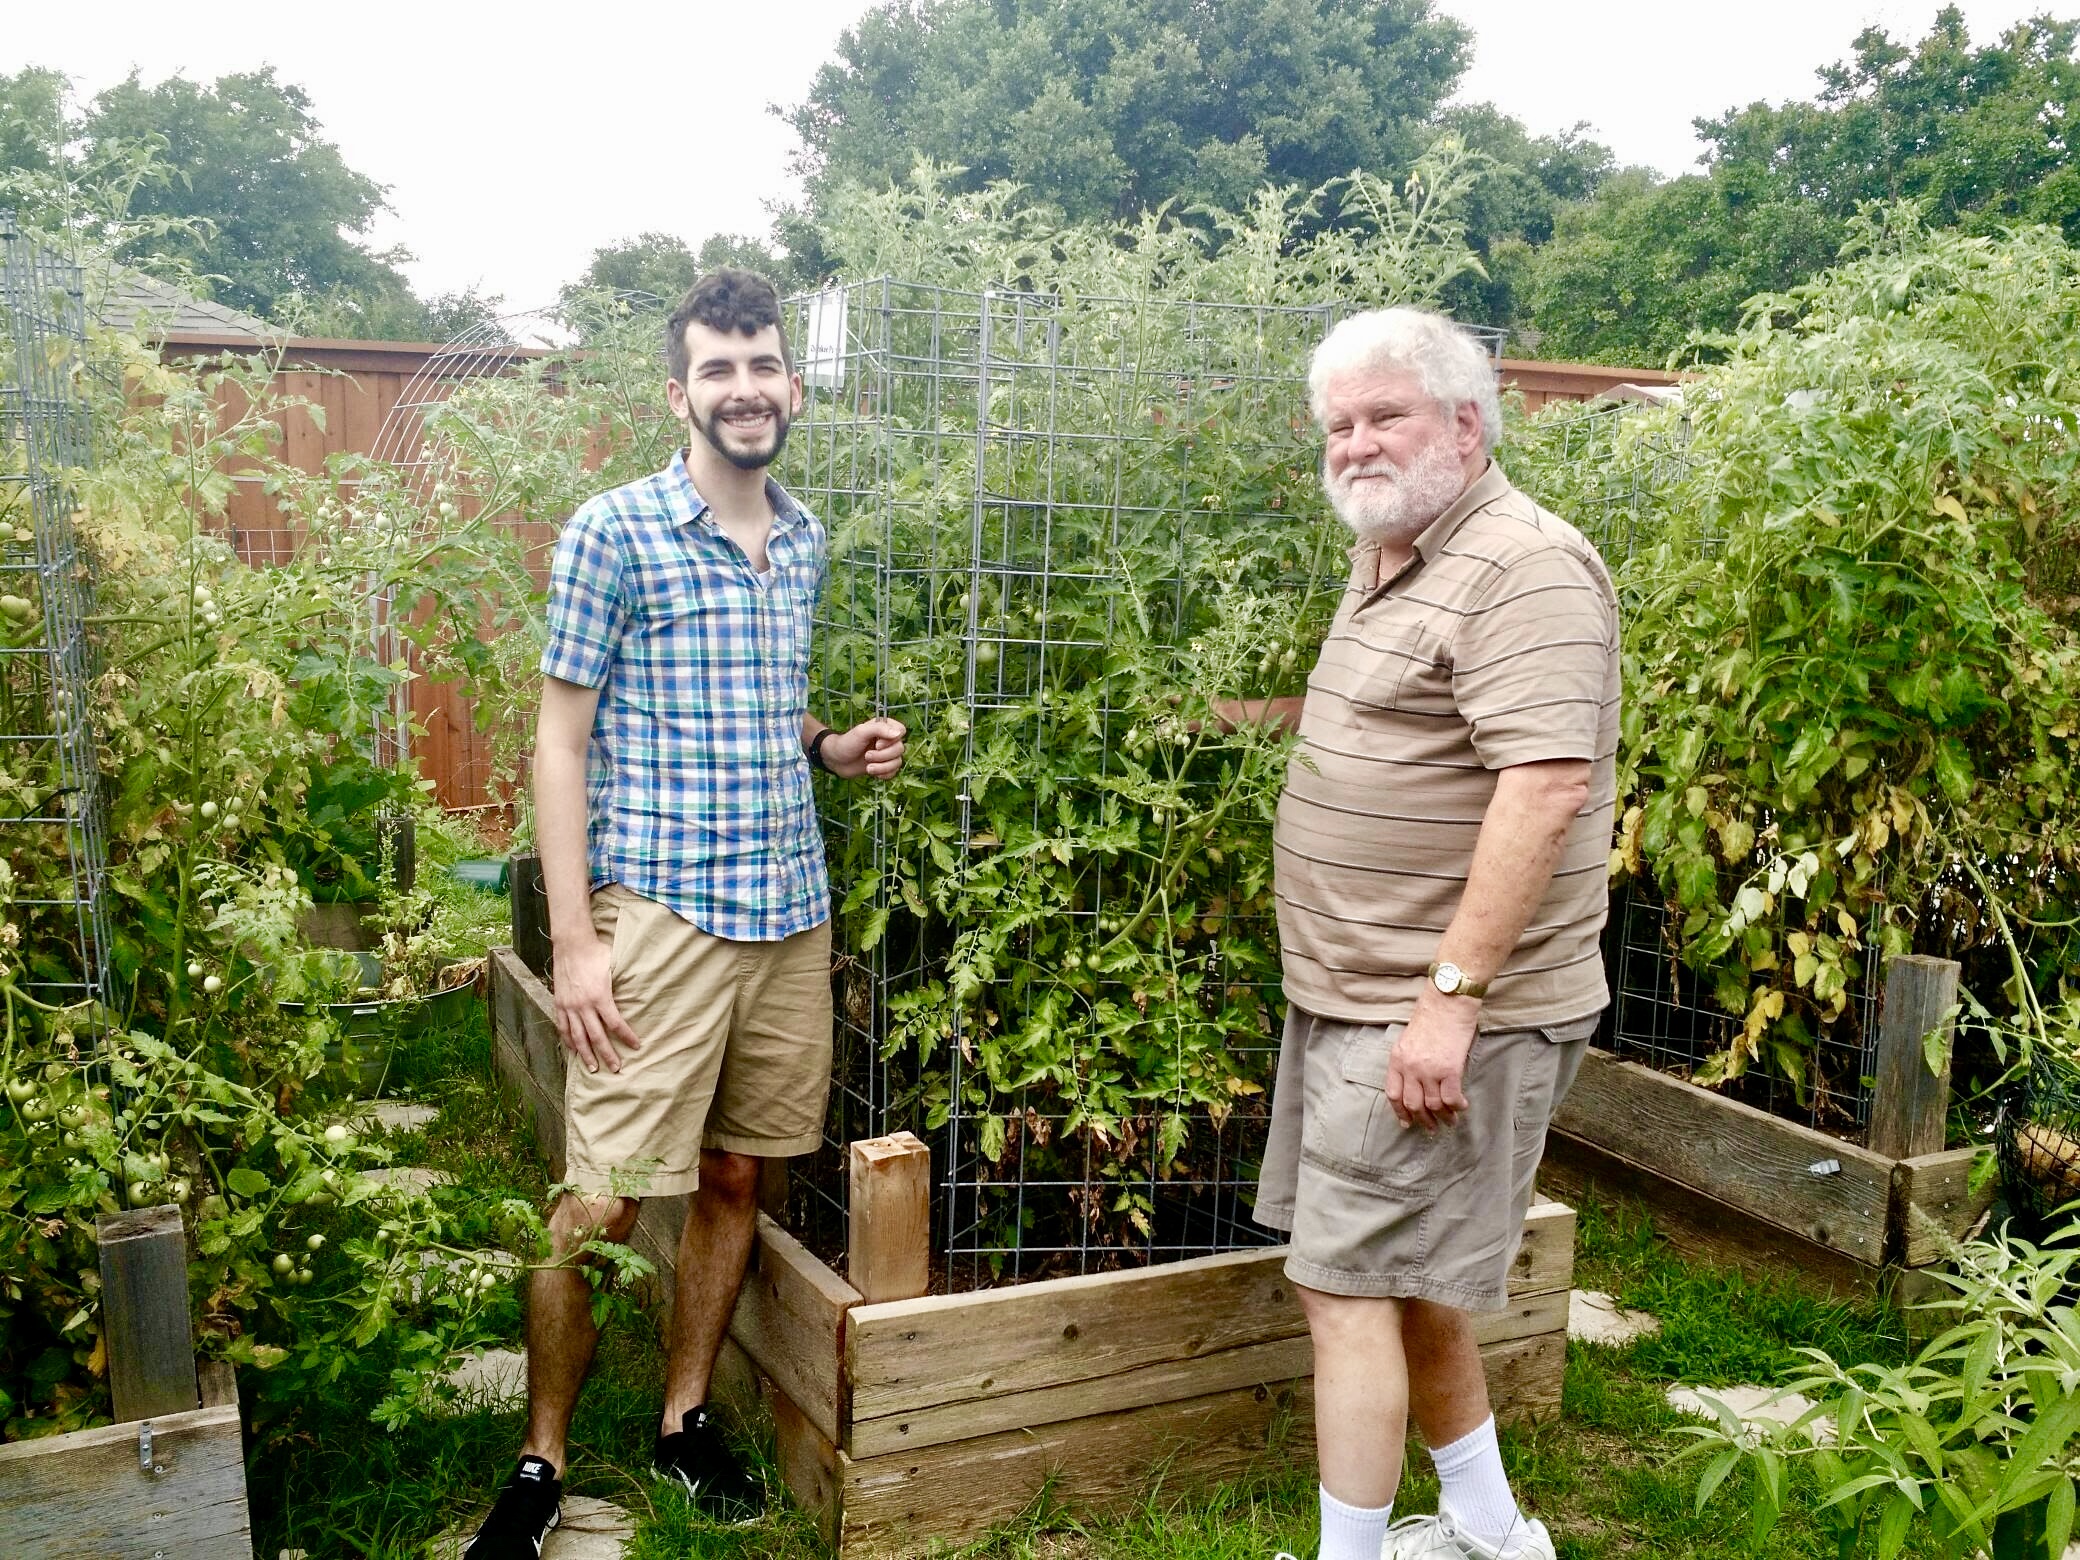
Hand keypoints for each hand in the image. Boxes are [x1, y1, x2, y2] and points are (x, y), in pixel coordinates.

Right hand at [550, 934, 641, 1074]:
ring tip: (594, 1068)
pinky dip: (568, 1040)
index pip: (616, 1024)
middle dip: (607, 1054)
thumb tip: (638, 992)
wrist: (572, 944)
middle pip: (597, 1036)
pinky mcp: (559, 1004)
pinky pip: (563, 1027)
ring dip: (586, 1054)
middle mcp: (583, 1005)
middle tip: (616, 1068)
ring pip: (578, 1037)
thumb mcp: (614, 967)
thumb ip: (622, 984)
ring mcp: (569, 1006)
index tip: (636, 1046)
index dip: (627, 1037)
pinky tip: (574, 1051)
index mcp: (600, 997)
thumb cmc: (596, 953)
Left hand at [820, 717, 906, 779]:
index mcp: (885, 727)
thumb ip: (879, 729)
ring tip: (868, 767)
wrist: (837, 760)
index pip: (901, 730)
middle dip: (883, 756)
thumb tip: (898, 733)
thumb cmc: (847, 743)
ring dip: (882, 767)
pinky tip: (872, 773)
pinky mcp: (884, 766)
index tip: (877, 744)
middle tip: (867, 756)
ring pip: (897, 762)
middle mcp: (888, 740)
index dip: (892, 740)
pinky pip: (893, 772)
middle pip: (900, 749)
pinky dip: (884, 774)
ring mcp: (887, 754)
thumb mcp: (861, 732)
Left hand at [1385, 991, 1477, 1131]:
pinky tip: (1461, 1107)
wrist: (1448, 1002)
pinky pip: (1451, 1098)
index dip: (1400, 1113)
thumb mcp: (1409, 1039)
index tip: (1407, 1122)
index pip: (1393, 1094)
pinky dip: (1457, 1107)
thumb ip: (1408, 1062)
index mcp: (1397, 1059)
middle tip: (1431, 1128)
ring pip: (1433, 1105)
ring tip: (1450, 1121)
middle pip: (1413, 1104)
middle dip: (1423, 1120)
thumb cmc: (1431, 1017)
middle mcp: (1410, 1067)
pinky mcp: (1450, 1069)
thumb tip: (1415, 1085)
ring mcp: (1429, 1070)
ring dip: (1443, 1117)